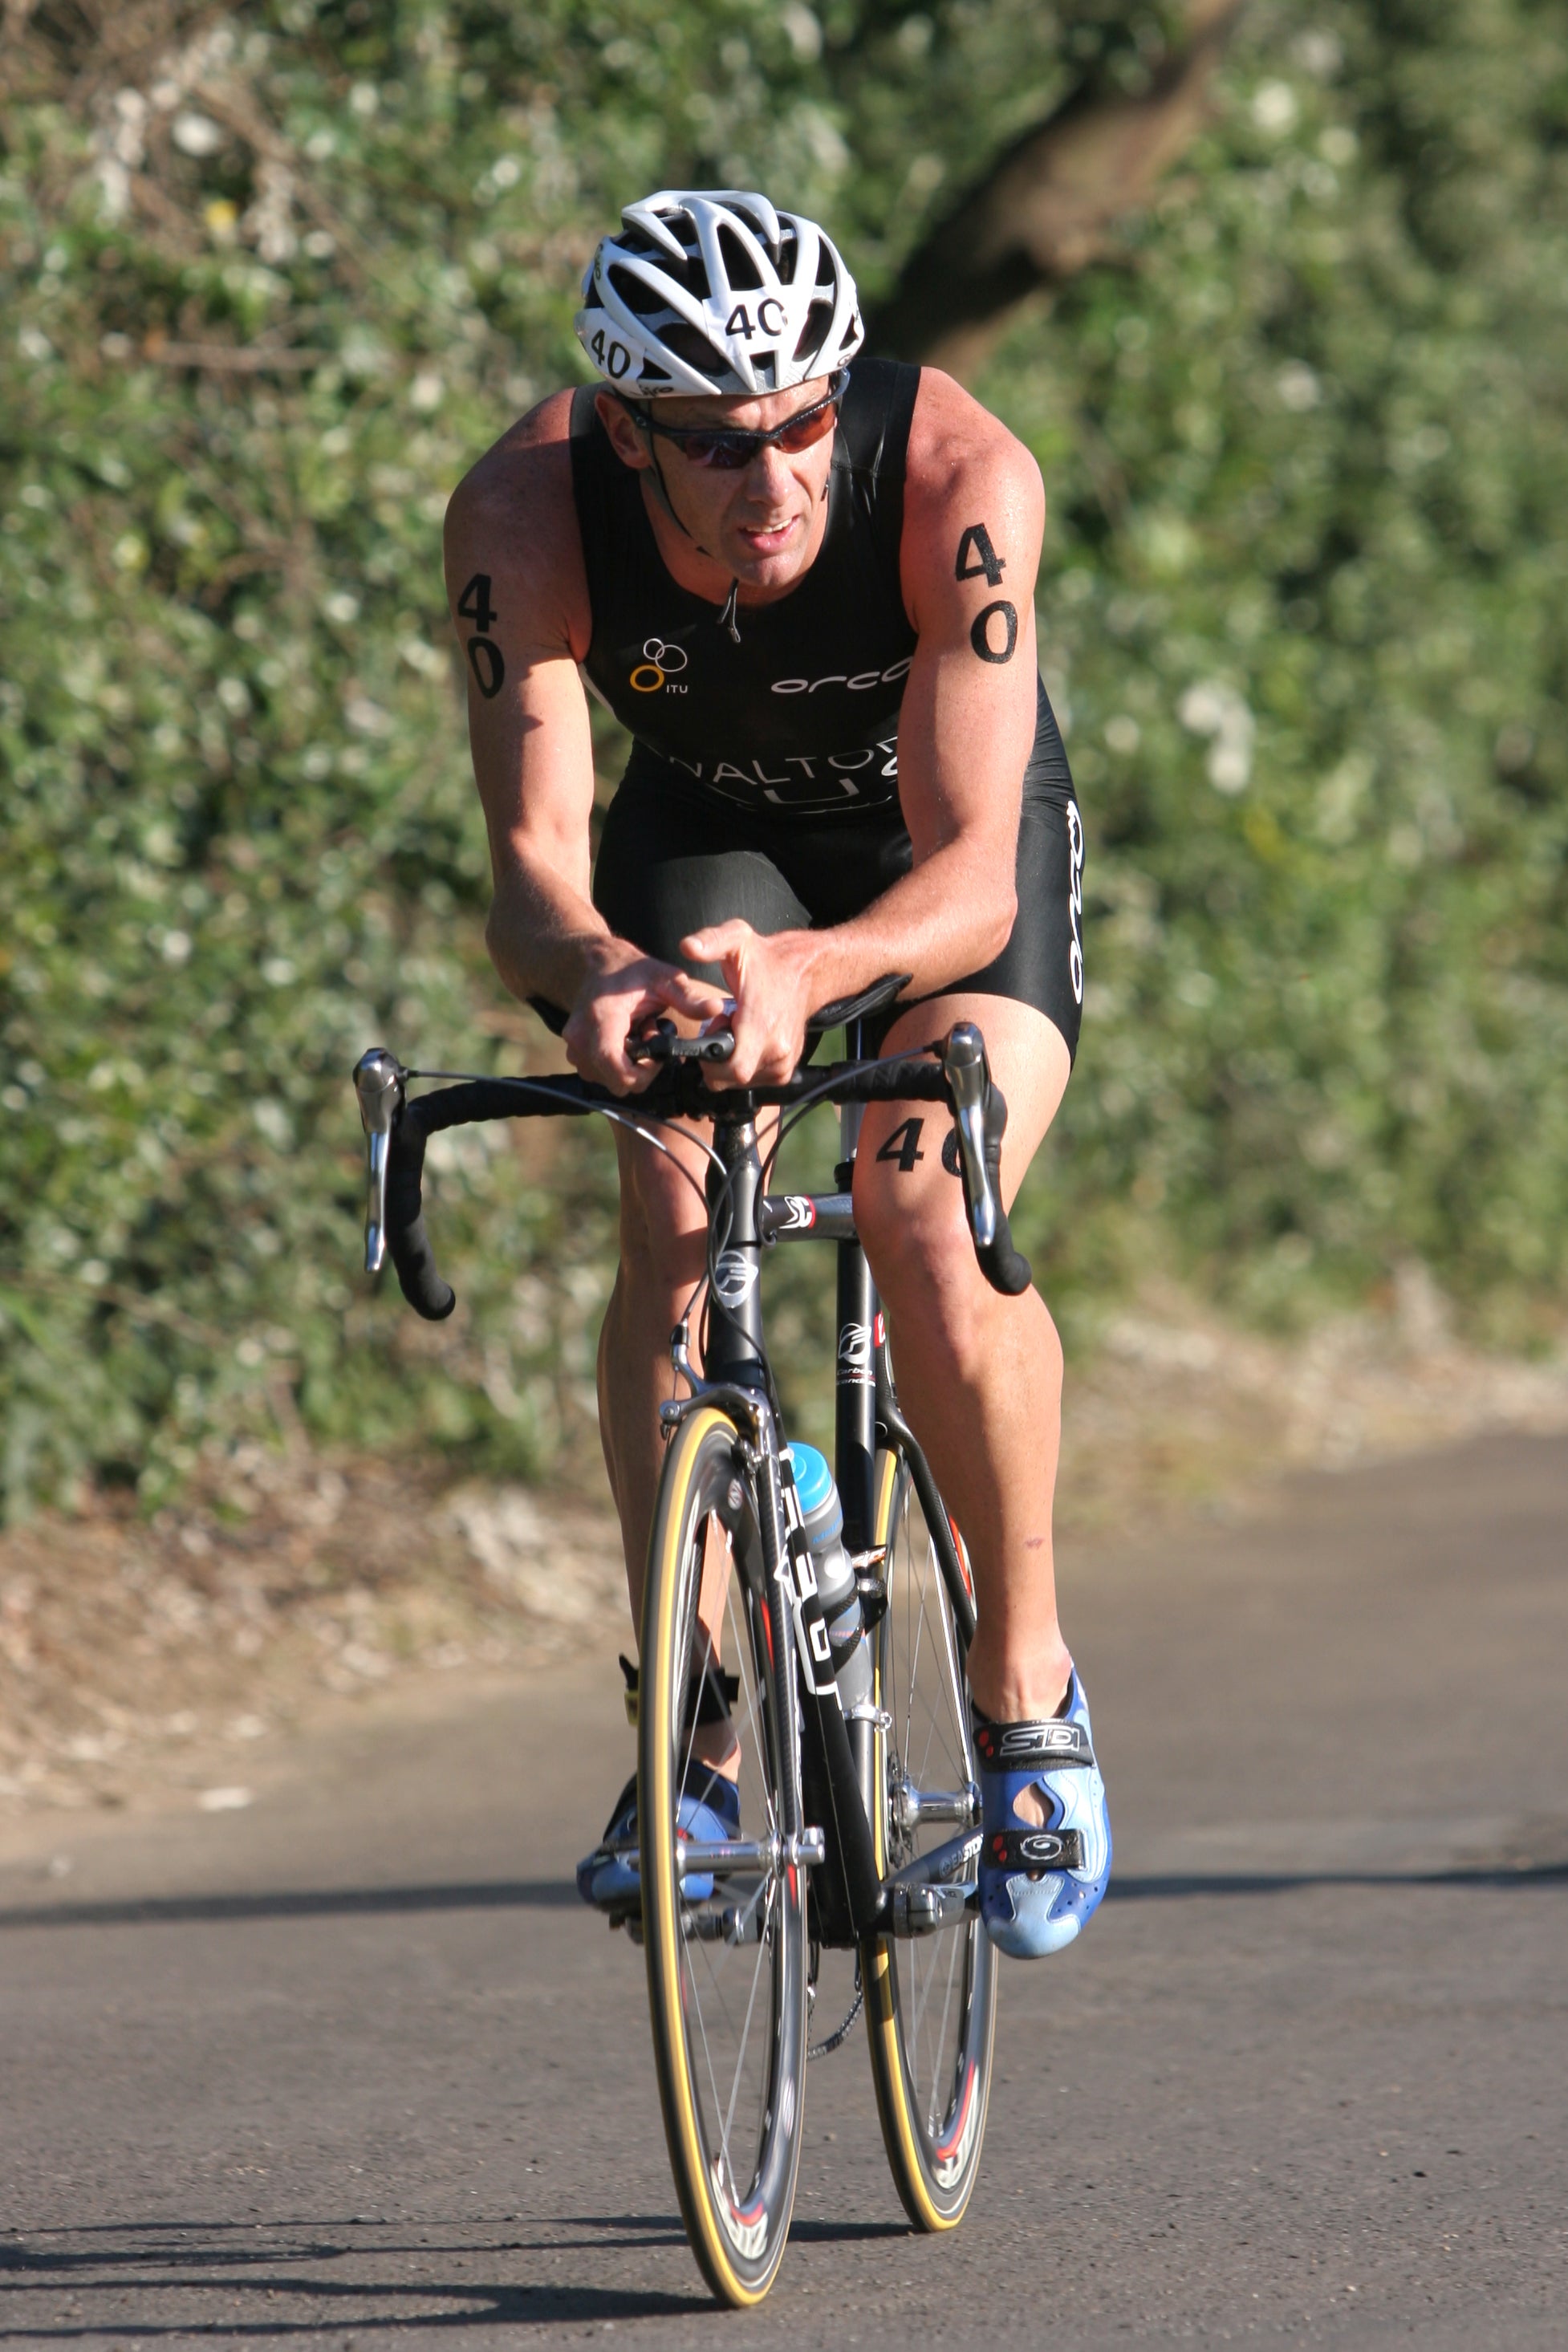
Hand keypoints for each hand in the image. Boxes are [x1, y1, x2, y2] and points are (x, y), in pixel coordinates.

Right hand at [563, 941, 728, 1092]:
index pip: (615, 1068)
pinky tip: (626, 1041)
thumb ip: (688, 997)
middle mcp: (580, 1036)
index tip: (656, 1055)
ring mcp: (574, 1045)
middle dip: (638, 1071)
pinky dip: (615, 1065)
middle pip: (613, 1081)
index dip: (641, 1074)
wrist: (599, 962)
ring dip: (627, 1068)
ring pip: (606, 1081)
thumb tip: (715, 1009)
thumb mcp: (665, 978)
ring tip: (637, 1037)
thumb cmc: (632, 970)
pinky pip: (597, 1073)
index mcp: (601, 1018)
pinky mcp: (575, 1051)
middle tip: (650, 1041)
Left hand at [679, 921, 818, 1085]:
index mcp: (762, 1025)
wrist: (806, 972)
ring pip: (741, 1082)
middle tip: (722, 1028)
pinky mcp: (786, 1069)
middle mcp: (777, 1049)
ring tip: (736, 1031)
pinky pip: (755, 1081)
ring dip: (730, 1061)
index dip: (712, 1059)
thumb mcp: (737, 939)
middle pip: (731, 1079)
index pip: (733, 1070)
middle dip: (717, 1059)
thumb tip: (688, 946)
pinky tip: (747, 1041)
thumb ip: (711, 941)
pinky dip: (744, 1066)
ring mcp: (784, 1062)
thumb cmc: (768, 960)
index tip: (714, 1031)